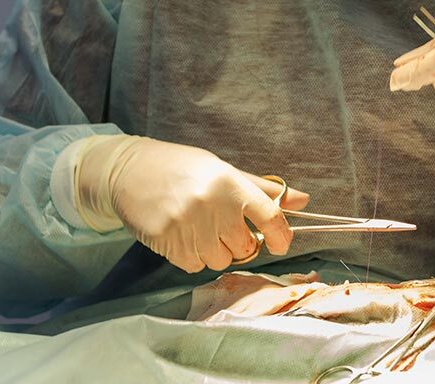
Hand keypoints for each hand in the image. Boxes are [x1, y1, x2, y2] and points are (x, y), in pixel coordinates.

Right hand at [74, 135, 309, 272]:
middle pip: (245, 246)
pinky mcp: (168, 242)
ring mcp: (189, 225)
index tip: (281, 242)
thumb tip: (303, 200)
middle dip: (242, 242)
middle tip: (227, 226)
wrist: (131, 172)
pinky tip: (185, 236)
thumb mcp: (224, 170)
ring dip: (217, 251)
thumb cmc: (184, 168)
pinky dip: (195, 257)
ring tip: (202, 229)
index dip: (281, 235)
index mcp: (230, 182)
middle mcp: (212, 205)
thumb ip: (263, 189)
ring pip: (221, 260)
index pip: (269, 215)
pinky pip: (196, 266)